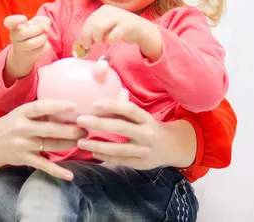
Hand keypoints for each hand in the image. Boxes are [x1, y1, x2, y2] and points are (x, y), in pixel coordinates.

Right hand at [0, 99, 86, 180]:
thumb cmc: (11, 124)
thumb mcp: (21, 113)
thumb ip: (40, 111)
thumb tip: (67, 108)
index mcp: (22, 112)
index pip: (40, 107)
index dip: (56, 106)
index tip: (74, 106)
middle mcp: (22, 128)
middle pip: (50, 129)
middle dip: (70, 129)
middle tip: (86, 128)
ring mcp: (23, 145)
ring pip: (51, 145)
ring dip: (69, 144)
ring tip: (83, 141)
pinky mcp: (25, 159)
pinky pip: (44, 165)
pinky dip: (57, 171)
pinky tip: (70, 175)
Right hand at [4, 14, 50, 78]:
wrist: (26, 51)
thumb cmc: (32, 32)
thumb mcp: (36, 22)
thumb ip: (42, 21)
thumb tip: (46, 28)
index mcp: (14, 26)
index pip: (9, 22)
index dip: (16, 20)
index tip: (24, 19)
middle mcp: (14, 37)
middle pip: (23, 33)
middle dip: (38, 28)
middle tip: (43, 28)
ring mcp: (20, 48)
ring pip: (33, 43)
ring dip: (43, 38)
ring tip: (43, 36)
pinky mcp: (29, 56)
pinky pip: (41, 50)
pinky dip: (46, 45)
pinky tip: (42, 45)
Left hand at [75, 99, 195, 169]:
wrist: (173, 147)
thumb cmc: (150, 127)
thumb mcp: (143, 116)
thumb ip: (125, 109)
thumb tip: (106, 90)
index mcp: (147, 118)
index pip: (130, 109)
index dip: (113, 105)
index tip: (95, 104)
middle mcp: (147, 134)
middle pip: (122, 127)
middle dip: (99, 123)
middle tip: (80, 120)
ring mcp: (144, 150)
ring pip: (119, 148)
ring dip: (98, 145)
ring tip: (80, 142)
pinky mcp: (141, 163)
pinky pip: (121, 161)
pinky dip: (106, 157)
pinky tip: (93, 153)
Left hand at [78, 5, 147, 48]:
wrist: (141, 29)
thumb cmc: (120, 29)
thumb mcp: (106, 27)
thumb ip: (94, 31)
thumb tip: (81, 43)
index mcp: (103, 10)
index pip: (89, 21)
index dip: (84, 34)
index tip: (84, 44)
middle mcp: (110, 11)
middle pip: (92, 25)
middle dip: (89, 37)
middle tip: (90, 46)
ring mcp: (119, 17)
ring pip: (99, 28)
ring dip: (98, 38)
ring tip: (103, 41)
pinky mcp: (127, 25)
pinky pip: (113, 35)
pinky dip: (110, 40)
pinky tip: (112, 41)